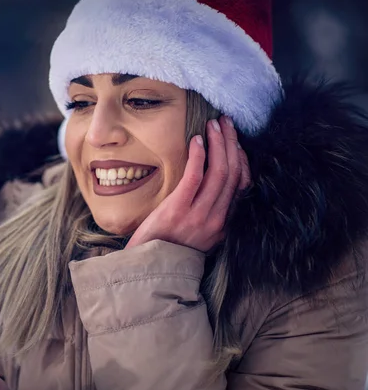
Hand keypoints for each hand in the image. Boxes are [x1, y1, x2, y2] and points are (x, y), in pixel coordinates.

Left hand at [126, 116, 250, 251]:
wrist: (147, 267)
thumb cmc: (169, 246)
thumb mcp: (198, 234)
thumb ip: (210, 213)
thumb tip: (215, 186)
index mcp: (224, 224)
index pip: (241, 184)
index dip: (240, 158)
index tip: (235, 140)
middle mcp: (216, 220)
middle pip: (232, 173)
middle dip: (231, 143)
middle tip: (226, 122)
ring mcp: (198, 216)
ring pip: (218, 172)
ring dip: (218, 144)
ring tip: (214, 125)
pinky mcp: (178, 210)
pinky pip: (194, 177)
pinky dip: (199, 156)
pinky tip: (197, 140)